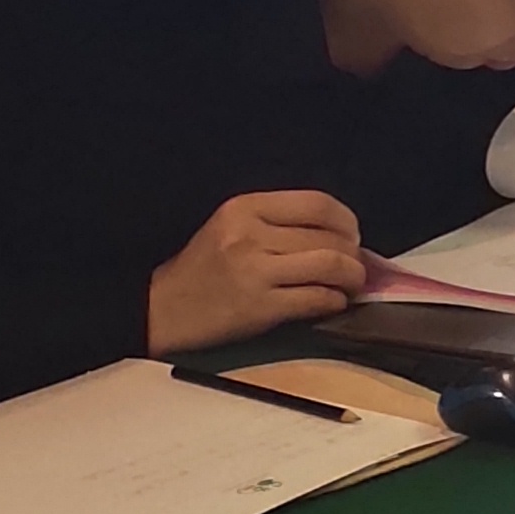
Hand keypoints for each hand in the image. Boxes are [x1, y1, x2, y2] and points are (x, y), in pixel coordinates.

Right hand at [147, 190, 366, 355]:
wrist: (160, 309)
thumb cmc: (203, 268)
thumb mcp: (232, 227)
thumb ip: (279, 222)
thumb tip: (341, 233)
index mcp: (245, 207)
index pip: (318, 204)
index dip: (346, 220)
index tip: (352, 235)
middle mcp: (250, 234)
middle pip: (329, 237)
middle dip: (353, 254)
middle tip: (355, 266)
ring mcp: (254, 271)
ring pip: (330, 266)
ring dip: (352, 277)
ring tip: (351, 284)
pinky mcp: (259, 307)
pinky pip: (316, 299)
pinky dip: (335, 301)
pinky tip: (333, 302)